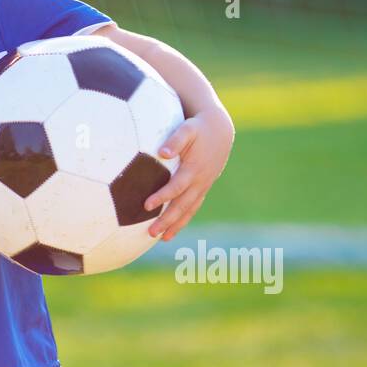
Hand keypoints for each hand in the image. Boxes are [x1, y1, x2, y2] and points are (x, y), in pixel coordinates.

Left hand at [142, 105, 234, 241]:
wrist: (219, 130)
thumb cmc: (198, 128)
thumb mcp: (187, 128)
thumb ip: (175, 139)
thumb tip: (162, 152)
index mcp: (194, 168)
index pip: (176, 187)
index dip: (162, 196)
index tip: (146, 205)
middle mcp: (200, 181)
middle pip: (182, 205)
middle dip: (167, 220)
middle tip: (151, 232)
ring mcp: (203, 186)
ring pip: (189, 210)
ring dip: (176, 225)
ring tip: (161, 238)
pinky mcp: (203, 188)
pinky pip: (193, 207)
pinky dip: (183, 219)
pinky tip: (171, 230)